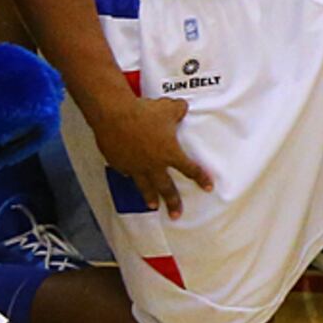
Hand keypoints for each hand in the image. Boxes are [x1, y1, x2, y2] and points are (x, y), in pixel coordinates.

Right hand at [87, 89, 213, 220]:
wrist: (114, 115)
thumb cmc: (144, 112)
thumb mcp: (168, 108)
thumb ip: (179, 110)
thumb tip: (183, 107)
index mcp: (169, 153)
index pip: (190, 169)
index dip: (201, 178)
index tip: (208, 187)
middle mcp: (153, 164)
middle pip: (166, 188)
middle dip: (173, 202)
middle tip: (177, 214)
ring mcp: (135, 166)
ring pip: (145, 186)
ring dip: (150, 197)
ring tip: (153, 206)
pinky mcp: (119, 163)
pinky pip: (126, 172)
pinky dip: (129, 175)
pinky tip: (129, 178)